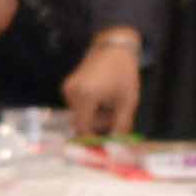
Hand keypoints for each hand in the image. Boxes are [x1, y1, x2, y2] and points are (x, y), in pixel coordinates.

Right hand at [61, 26, 144, 140]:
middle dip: (98, 125)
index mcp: (86, 96)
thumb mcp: (128, 102)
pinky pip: (77, 106)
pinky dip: (89, 108)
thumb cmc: (124, 73)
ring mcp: (67, 89)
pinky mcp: (68, 86)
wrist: (115, 48)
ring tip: (110, 104)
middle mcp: (72, 93)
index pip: (84, 129)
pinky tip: (101, 97)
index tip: (106, 143)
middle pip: (81, 123)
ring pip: (79, 115)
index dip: (93, 139)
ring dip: (94, 116)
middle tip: (114, 116)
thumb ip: (121, 126)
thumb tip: (116, 147)